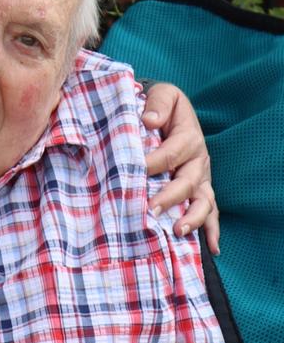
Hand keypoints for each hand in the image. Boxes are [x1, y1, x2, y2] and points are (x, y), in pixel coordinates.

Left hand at [141, 83, 219, 253]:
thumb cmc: (162, 105)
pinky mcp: (200, 188)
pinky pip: (210, 211)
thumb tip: (148, 120)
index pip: (169, 154)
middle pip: (186, 181)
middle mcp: (198, 159)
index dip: (151, 164)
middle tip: (151, 209)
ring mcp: (201, 176)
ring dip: (192, 217)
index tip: (131, 173)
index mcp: (188, 136)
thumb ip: (157, 104)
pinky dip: (211, 229)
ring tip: (178, 231)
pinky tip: (211, 247)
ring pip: (203, 201)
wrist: (170, 109)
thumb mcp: (163, 94)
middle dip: (169, 197)